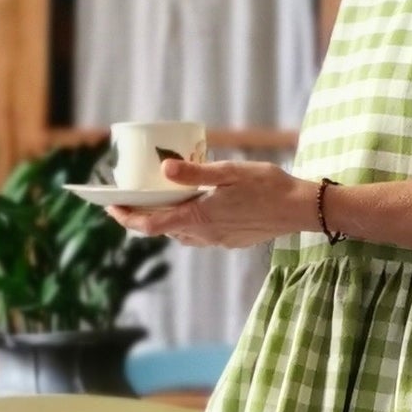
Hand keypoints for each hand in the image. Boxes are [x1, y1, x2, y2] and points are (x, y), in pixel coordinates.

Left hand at [105, 157, 312, 248]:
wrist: (301, 210)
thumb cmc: (268, 187)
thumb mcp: (230, 172)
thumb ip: (196, 173)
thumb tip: (165, 169)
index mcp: (199, 218)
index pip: (150, 224)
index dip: (125, 218)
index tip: (110, 206)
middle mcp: (204, 235)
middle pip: (162, 229)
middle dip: (142, 216)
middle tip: (131, 197)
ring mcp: (217, 241)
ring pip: (180, 233)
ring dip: (166, 219)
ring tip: (161, 199)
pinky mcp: (230, 241)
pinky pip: (199, 234)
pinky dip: (188, 221)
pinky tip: (196, 204)